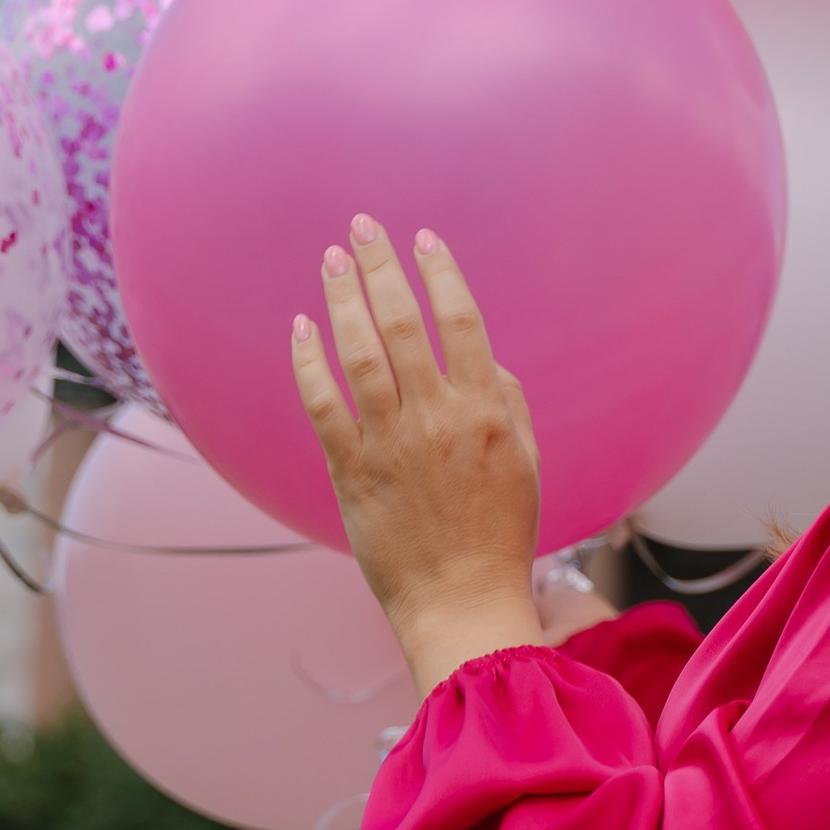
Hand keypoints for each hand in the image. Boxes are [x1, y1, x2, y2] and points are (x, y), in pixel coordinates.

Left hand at [291, 220, 543, 692]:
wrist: (460, 601)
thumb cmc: (499, 534)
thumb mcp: (526, 462)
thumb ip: (508, 401)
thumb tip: (481, 355)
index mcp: (485, 412)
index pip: (460, 322)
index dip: (440, 274)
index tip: (424, 239)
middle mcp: (437, 418)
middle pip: (402, 323)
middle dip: (381, 266)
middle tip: (363, 227)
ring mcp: (390, 443)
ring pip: (359, 353)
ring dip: (342, 299)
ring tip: (332, 260)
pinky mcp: (351, 471)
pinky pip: (323, 403)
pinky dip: (309, 361)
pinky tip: (302, 327)